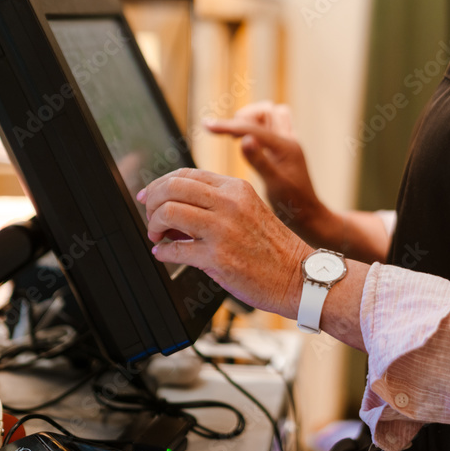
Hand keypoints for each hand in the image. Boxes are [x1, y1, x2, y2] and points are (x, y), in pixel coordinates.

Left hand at [137, 168, 310, 317]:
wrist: (299, 276)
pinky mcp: (218, 257)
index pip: (186, 174)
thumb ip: (216, 204)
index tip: (149, 195)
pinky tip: (164, 253)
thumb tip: (176, 206)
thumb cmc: (274, 248)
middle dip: (152, 202)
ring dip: (154, 224)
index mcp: (236, 188)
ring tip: (157, 234)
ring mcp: (223, 229)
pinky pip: (175, 249)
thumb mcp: (249, 210)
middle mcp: (229, 203)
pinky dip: (163, 251)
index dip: (161, 184)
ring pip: (169, 211)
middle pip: (173, 188)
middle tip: (150, 216)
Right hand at [204, 102, 330, 241]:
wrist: (309, 216)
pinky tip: (244, 145)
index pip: (252, 128)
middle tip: (230, 135)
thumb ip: (260, 161)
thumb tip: (244, 139)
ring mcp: (287, 145)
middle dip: (246, 117)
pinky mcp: (283, 152)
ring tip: (235, 137)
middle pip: (267, 111)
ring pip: (270, 117)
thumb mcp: (274, 185)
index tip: (206, 125)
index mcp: (286, 146)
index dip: (227, 126)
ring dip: (251, 122)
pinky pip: (269, 130)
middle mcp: (289, 141)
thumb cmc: (293, 205)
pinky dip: (255, 130)